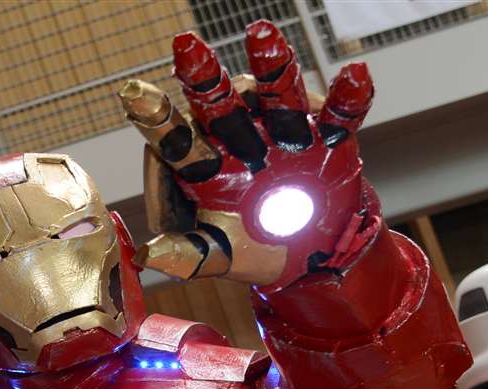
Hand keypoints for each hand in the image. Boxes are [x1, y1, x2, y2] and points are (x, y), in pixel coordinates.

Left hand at [122, 21, 377, 289]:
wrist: (312, 252)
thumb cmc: (252, 246)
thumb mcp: (218, 255)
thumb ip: (187, 255)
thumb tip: (147, 255)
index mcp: (204, 164)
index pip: (176, 138)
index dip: (157, 117)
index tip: (132, 94)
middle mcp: (241, 136)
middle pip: (219, 103)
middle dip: (204, 77)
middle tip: (185, 47)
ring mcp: (284, 131)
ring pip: (276, 93)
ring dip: (272, 64)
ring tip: (262, 34)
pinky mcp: (328, 135)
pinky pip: (340, 113)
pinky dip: (349, 96)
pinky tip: (355, 73)